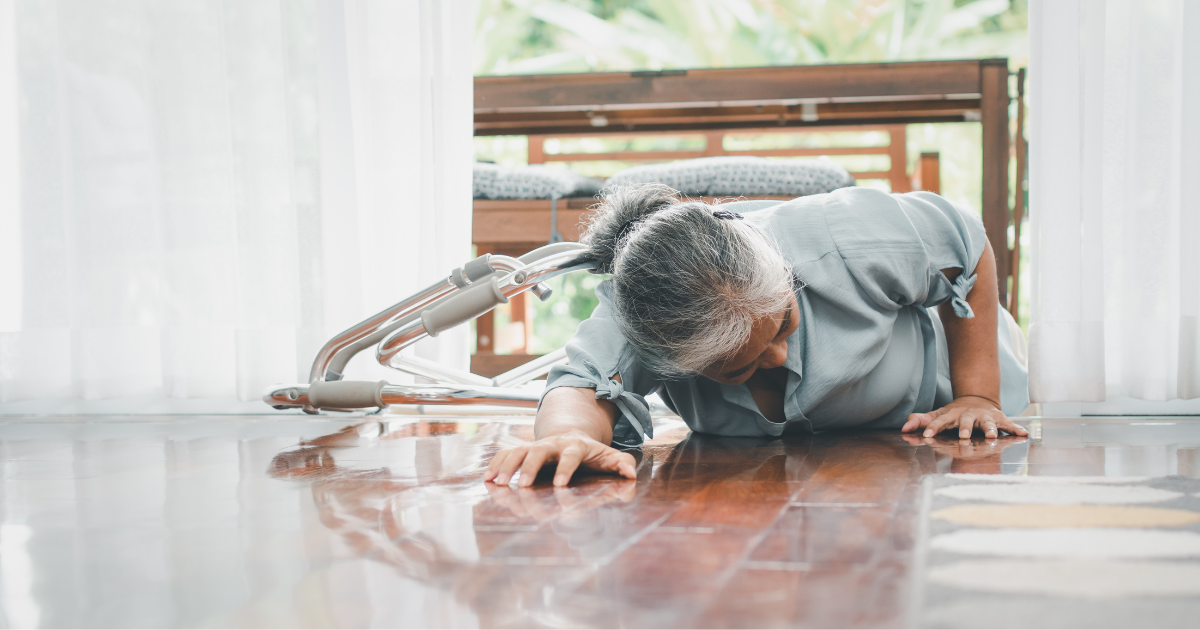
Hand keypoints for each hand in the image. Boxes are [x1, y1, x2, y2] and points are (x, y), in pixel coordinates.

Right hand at [483, 430, 636, 486]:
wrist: (570, 435)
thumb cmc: (590, 453)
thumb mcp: (608, 456)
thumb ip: (621, 463)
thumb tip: (631, 473)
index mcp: (574, 446)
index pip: (570, 455)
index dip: (565, 469)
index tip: (559, 485)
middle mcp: (552, 444)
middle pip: (537, 452)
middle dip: (529, 468)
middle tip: (522, 486)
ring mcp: (535, 446)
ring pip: (517, 451)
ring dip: (507, 466)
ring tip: (497, 483)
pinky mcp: (522, 450)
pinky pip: (505, 454)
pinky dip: (495, 464)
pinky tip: (487, 479)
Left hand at [901, 395, 1028, 438]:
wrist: (977, 400)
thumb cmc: (954, 414)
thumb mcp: (937, 415)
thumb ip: (921, 421)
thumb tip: (904, 427)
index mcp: (952, 415)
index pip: (940, 421)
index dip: (933, 427)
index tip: (926, 436)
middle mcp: (968, 415)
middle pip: (965, 421)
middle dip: (964, 428)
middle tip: (962, 437)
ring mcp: (984, 417)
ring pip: (988, 422)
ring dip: (990, 429)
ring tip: (991, 437)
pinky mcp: (999, 418)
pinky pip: (1008, 424)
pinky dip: (1016, 429)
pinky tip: (1023, 434)